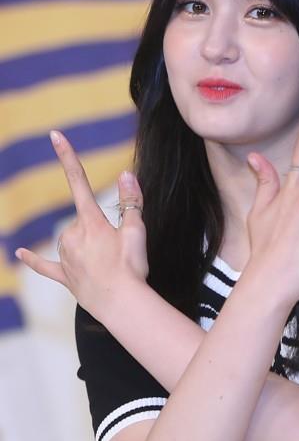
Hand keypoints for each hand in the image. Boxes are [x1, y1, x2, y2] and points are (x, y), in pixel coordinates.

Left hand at [15, 131, 147, 317]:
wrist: (122, 304)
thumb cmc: (131, 267)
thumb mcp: (136, 230)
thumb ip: (130, 200)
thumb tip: (126, 173)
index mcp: (91, 220)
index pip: (79, 181)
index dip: (67, 156)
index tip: (55, 136)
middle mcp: (72, 234)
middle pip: (83, 219)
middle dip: (100, 228)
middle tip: (120, 249)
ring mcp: (66, 256)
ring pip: (72, 240)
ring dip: (88, 245)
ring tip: (109, 264)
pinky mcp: (64, 275)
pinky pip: (45, 266)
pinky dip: (34, 260)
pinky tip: (20, 254)